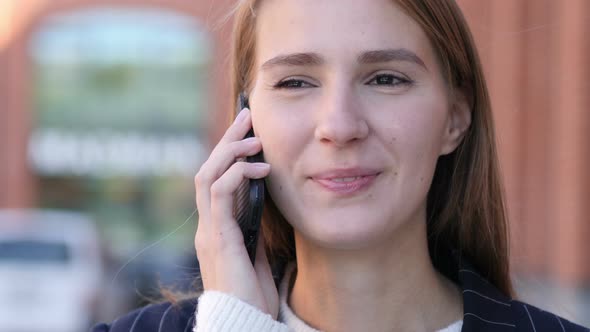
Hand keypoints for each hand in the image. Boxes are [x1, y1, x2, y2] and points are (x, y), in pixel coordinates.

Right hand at [194, 108, 278, 317]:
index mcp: (217, 228)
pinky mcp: (217, 238)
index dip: (229, 153)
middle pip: (209, 169)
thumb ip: (253, 229)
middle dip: (227, 139)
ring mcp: (209, 230)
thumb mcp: (256, 254)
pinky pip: (220, 194)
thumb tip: (263, 203)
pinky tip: (260, 168)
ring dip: (230, 150)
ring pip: (209, 175)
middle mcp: (208, 225)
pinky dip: (237, 174)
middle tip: (247, 114)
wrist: (245, 323)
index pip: (217, 179)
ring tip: (254, 136)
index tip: (248, 131)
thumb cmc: (252, 296)